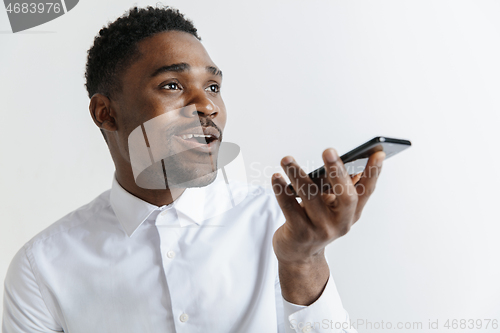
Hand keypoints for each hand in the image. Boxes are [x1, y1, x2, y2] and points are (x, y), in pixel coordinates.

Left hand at [271, 148, 385, 265]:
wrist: (299, 254)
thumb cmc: (316, 222)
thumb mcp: (332, 207)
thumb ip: (340, 187)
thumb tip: (346, 160)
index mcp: (352, 213)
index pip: (367, 191)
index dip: (374, 173)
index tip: (378, 153)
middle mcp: (340, 222)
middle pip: (345, 196)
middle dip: (337, 172)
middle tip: (328, 151)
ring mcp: (321, 229)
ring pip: (311, 197)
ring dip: (298, 175)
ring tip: (287, 160)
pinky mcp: (300, 233)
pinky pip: (289, 208)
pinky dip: (281, 191)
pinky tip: (276, 178)